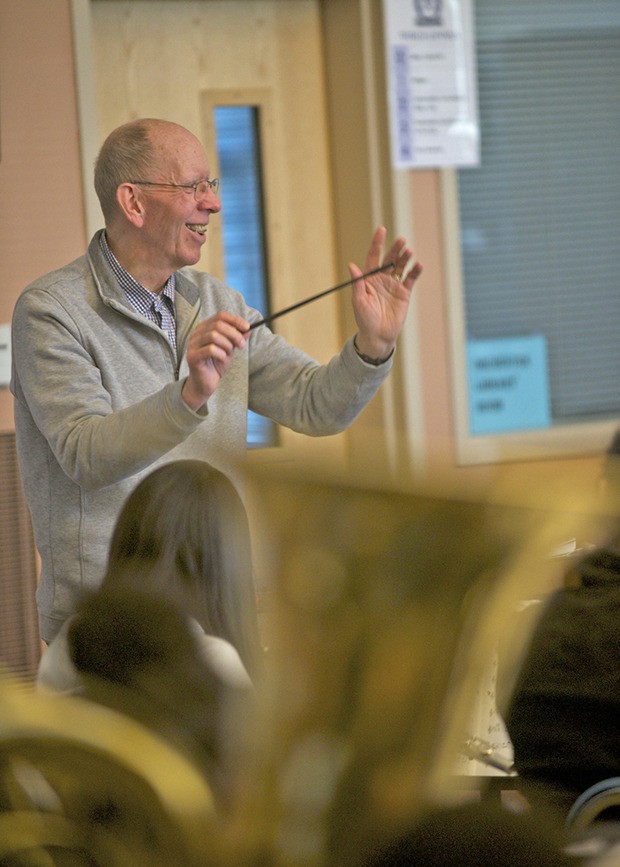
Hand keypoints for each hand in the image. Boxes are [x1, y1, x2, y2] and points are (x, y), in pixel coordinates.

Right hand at [182, 312, 248, 409]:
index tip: (247, 327)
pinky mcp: (192, 356)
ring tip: (229, 354)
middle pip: (218, 325)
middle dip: (234, 334)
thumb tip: (248, 329)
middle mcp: (196, 333)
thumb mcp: (230, 349)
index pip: (220, 316)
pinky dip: (221, 354)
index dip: (235, 320)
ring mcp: (192, 344)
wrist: (205, 384)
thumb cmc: (216, 365)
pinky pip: (210, 349)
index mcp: (205, 328)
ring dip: (227, 345)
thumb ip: (237, 338)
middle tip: (242, 345)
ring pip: (213, 336)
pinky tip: (222, 359)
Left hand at [348, 226, 422, 359]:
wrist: (377, 335)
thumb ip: (357, 283)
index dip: (377, 243)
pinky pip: (411, 279)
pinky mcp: (404, 293)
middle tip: (401, 240)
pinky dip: (415, 271)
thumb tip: (352, 265)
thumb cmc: (364, 319)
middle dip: (395, 249)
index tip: (382, 230)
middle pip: (390, 259)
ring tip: (408, 251)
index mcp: (369, 278)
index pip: (373, 256)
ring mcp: (394, 285)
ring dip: (405, 258)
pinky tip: (418, 265)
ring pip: (401, 266)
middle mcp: (382, 278)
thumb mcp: (359, 301)